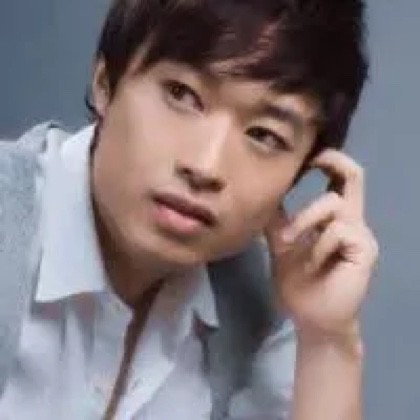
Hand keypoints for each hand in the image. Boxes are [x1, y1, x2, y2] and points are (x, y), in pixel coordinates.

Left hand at [265, 149, 378, 340]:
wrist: (311, 318)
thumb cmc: (298, 283)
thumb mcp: (281, 245)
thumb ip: (278, 220)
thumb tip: (263, 192)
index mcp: (333, 219)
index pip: (338, 180)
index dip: (326, 160)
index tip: (304, 154)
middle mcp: (351, 221)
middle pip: (354, 176)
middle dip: (331, 161)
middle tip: (311, 159)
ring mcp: (360, 235)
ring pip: (333, 203)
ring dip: (304, 221)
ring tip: (288, 244)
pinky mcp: (364, 250)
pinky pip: (338, 230)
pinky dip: (317, 244)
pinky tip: (311, 263)